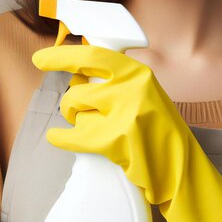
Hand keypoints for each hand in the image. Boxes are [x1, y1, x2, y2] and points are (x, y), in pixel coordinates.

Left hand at [32, 43, 187, 205]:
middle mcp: (131, 88)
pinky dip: (61, 138)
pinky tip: (58, 137)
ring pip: (75, 111)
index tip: (41, 58)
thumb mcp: (144, 92)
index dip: (61, 56)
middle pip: (77, 90)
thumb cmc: (157, 128)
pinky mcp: (114, 141)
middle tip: (75, 110)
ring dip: (75, 121)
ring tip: (93, 129)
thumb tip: (77, 71)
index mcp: (137, 72)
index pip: (91, 55)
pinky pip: (72, 136)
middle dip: (71, 103)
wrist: (180, 166)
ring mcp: (123, 114)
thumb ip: (116, 80)